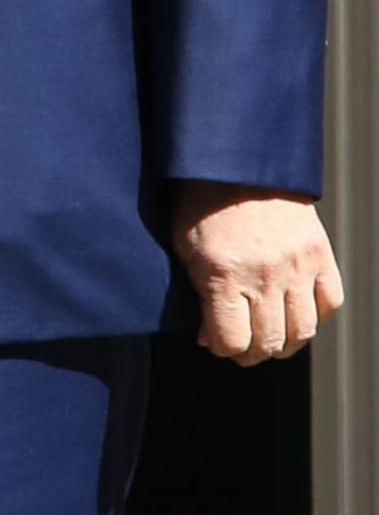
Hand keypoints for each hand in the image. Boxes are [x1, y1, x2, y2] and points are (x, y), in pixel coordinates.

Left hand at [171, 182, 344, 363]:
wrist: (239, 163)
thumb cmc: (203, 204)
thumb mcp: (185, 247)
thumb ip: (198, 295)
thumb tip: (208, 337)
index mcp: (224, 273)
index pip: (232, 341)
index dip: (222, 349)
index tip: (217, 340)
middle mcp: (264, 275)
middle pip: (268, 343)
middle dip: (251, 352)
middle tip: (242, 343)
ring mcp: (297, 266)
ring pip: (302, 331)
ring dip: (284, 342)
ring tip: (269, 334)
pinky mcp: (320, 254)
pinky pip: (329, 304)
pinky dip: (315, 316)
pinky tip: (295, 310)